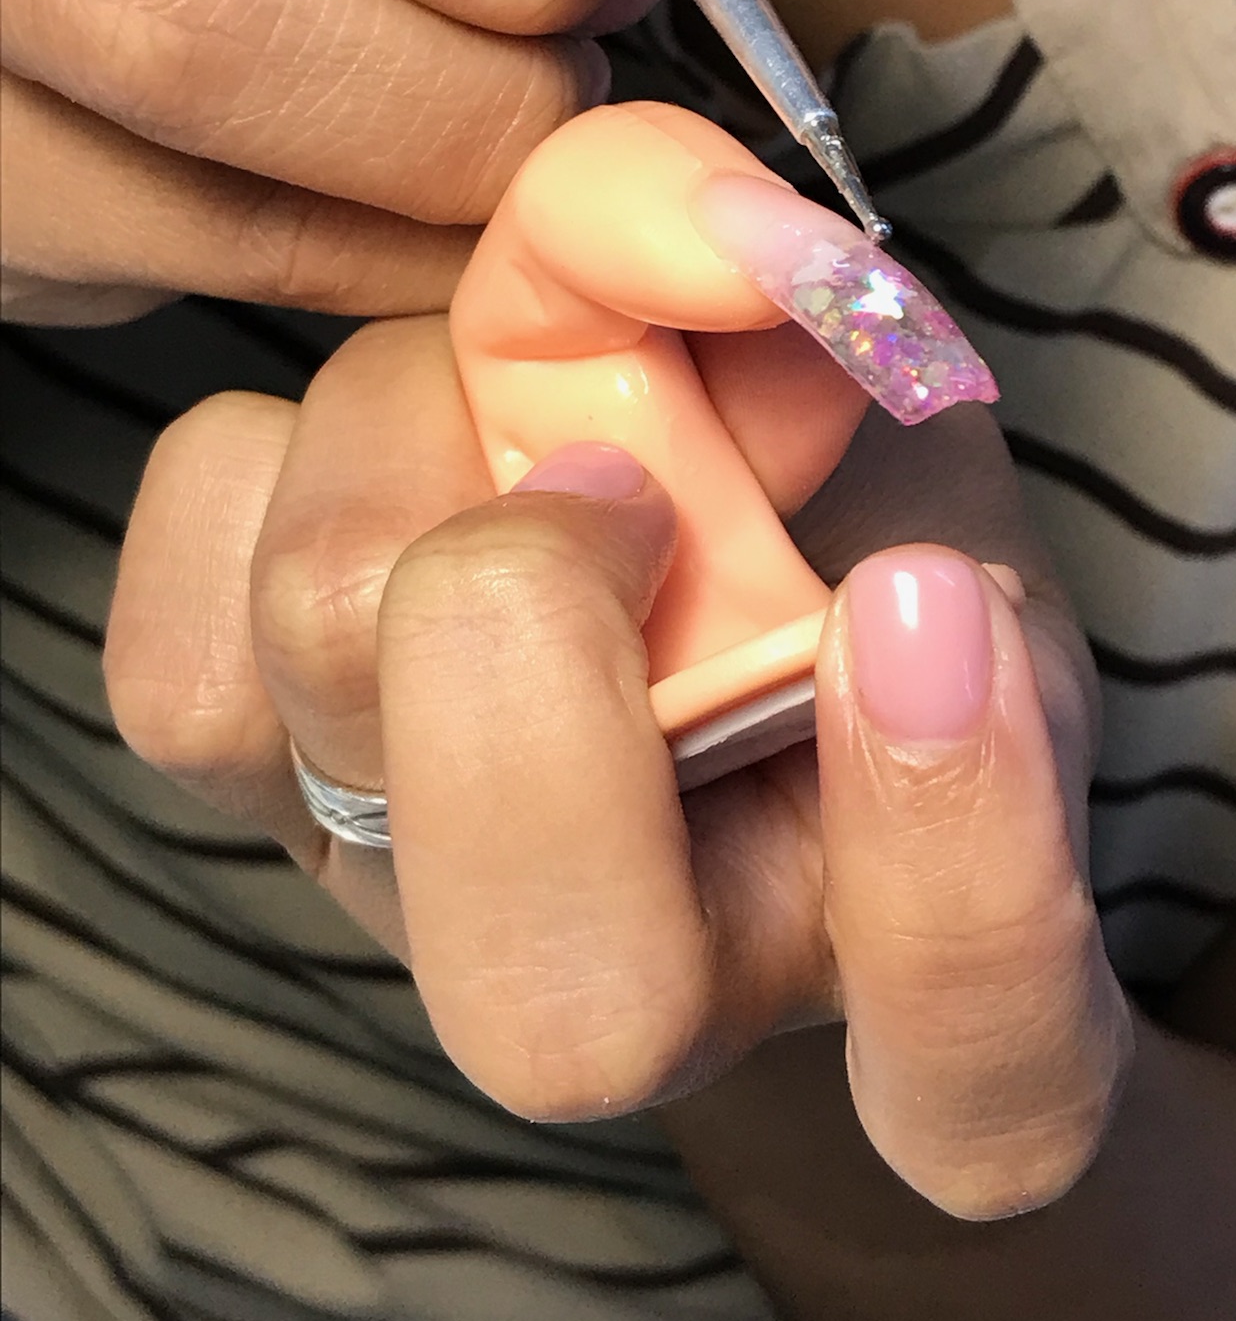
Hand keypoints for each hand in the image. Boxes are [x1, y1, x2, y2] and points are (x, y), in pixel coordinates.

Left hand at [105, 314, 1130, 1217]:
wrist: (670, 549)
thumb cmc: (831, 514)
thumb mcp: (909, 425)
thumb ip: (850, 346)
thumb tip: (736, 252)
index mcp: (885, 937)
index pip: (976, 1068)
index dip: (959, 860)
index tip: (924, 592)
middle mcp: (632, 986)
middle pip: (558, 999)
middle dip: (560, 635)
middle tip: (620, 463)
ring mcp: (419, 900)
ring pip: (322, 703)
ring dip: (413, 454)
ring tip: (512, 402)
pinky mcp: (261, 795)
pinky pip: (174, 656)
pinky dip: (261, 477)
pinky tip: (388, 447)